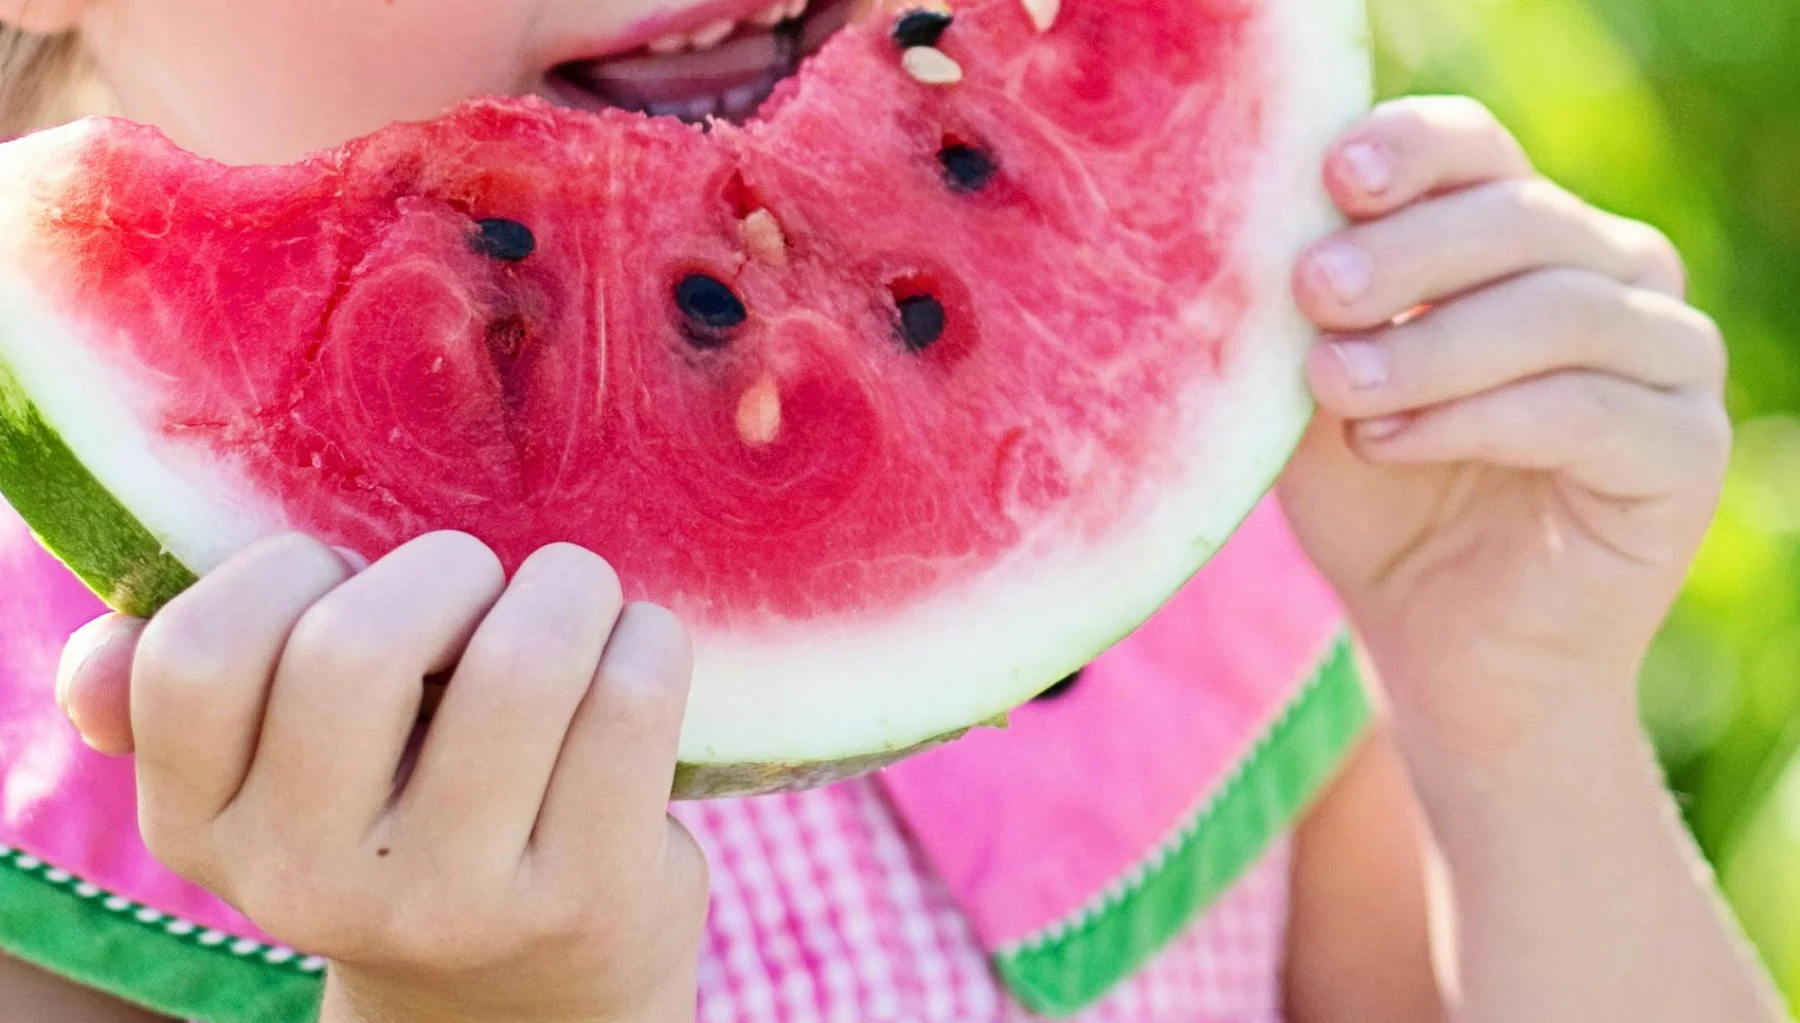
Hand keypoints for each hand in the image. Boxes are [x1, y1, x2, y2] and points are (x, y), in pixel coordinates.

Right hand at [57, 533, 704, 1022]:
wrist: (524, 999)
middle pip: (358, 648)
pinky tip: (633, 652)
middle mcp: (312, 884)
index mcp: (205, 828)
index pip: (198, 656)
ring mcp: (455, 900)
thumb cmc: (400, 829)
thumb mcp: (276, 788)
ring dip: (566, 588)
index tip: (350, 582)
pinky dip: (647, 639)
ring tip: (572, 605)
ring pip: (521, 662)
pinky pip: (630, 699)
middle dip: (445, 569)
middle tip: (483, 589)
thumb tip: (94, 665)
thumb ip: (185, 708)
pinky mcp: (586, 895)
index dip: (289, 571)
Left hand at [1278, 97, 1728, 756]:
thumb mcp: (1318, 399)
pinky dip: (1476, 419)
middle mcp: (1610, 274)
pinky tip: (1387, 442)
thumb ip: (1305, 322)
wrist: (1440, 647)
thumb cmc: (1376, 504)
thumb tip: (1259, 237)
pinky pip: (1587, 410)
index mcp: (1520, 236)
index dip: (1411, 151)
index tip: (1331, 176)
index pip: (1478, 152)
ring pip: (1559, 310)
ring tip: (1334, 386)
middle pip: (1521, 217)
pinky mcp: (1684, 449)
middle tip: (1312, 290)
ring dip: (1432, 346)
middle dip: (1405, 253)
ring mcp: (1664, 357)